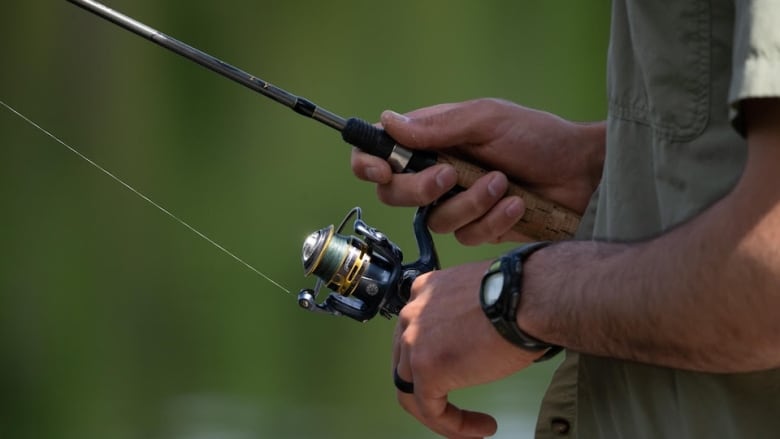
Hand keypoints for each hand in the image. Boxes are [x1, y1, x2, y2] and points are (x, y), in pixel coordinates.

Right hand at [351, 98, 604, 243]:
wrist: (581, 174)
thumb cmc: (538, 137)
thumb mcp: (488, 120)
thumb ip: (438, 126)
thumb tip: (387, 121)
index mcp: (432, 139)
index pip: (380, 151)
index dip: (368, 163)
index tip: (381, 170)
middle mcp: (437, 172)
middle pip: (394, 194)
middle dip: (419, 189)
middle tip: (450, 175)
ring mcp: (457, 203)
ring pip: (434, 220)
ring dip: (471, 202)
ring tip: (504, 182)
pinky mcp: (478, 228)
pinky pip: (466, 236)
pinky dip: (493, 220)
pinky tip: (517, 203)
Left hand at [393, 261, 542, 437]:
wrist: (528, 298)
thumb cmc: (520, 295)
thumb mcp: (481, 299)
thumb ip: (466, 318)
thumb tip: (477, 342)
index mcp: (425, 291)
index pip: (416, 335)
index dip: (434, 361)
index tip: (460, 374)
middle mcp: (413, 313)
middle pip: (407, 363)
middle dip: (429, 390)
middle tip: (452, 409)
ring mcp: (414, 340)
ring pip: (412, 391)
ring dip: (441, 415)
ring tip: (470, 428)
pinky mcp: (427, 367)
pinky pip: (430, 409)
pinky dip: (453, 425)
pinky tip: (478, 429)